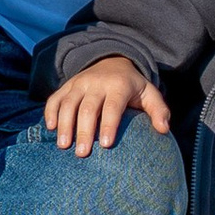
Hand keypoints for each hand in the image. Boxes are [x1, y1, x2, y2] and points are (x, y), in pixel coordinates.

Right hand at [43, 55, 172, 158]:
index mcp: (119, 85)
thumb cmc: (132, 87)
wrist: (112, 60)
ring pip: (68, 103)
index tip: (105, 145)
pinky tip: (50, 129)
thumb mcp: (149, 94)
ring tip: (63, 146)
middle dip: (84, 131)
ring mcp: (79, 83)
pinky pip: (55, 98)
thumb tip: (164, 129)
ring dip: (64, 124)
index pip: (113, 106)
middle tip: (82, 154)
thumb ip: (158, 110)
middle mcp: (97, 82)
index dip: (108, 124)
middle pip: (88, 108)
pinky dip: (50, 112)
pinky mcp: (67, 85)